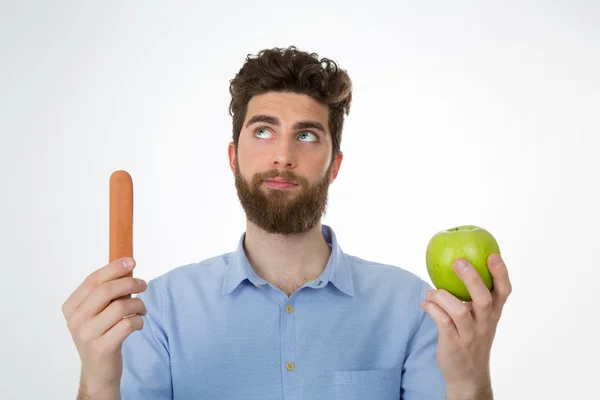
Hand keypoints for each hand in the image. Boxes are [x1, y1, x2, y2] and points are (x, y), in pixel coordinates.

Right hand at [62, 257, 146, 395]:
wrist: (99, 371)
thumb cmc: (102, 334)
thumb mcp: (97, 312)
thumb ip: (105, 292)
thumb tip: (126, 265)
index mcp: (71, 307)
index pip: (93, 280)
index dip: (114, 268)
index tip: (131, 261)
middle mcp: (75, 320)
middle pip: (106, 290)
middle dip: (130, 283)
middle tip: (143, 284)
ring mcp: (87, 335)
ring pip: (120, 307)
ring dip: (138, 304)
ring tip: (141, 309)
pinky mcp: (102, 348)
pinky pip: (127, 325)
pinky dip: (139, 321)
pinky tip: (138, 324)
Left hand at [420, 253, 511, 395]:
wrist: (468, 376)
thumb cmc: (471, 339)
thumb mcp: (479, 319)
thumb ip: (473, 297)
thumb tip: (456, 263)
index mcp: (493, 314)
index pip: (503, 291)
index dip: (500, 273)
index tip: (493, 254)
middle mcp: (484, 324)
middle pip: (483, 298)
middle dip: (472, 278)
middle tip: (458, 261)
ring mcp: (470, 335)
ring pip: (460, 311)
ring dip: (442, 296)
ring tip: (431, 292)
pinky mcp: (453, 345)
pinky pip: (442, 322)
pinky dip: (432, 309)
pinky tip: (425, 303)